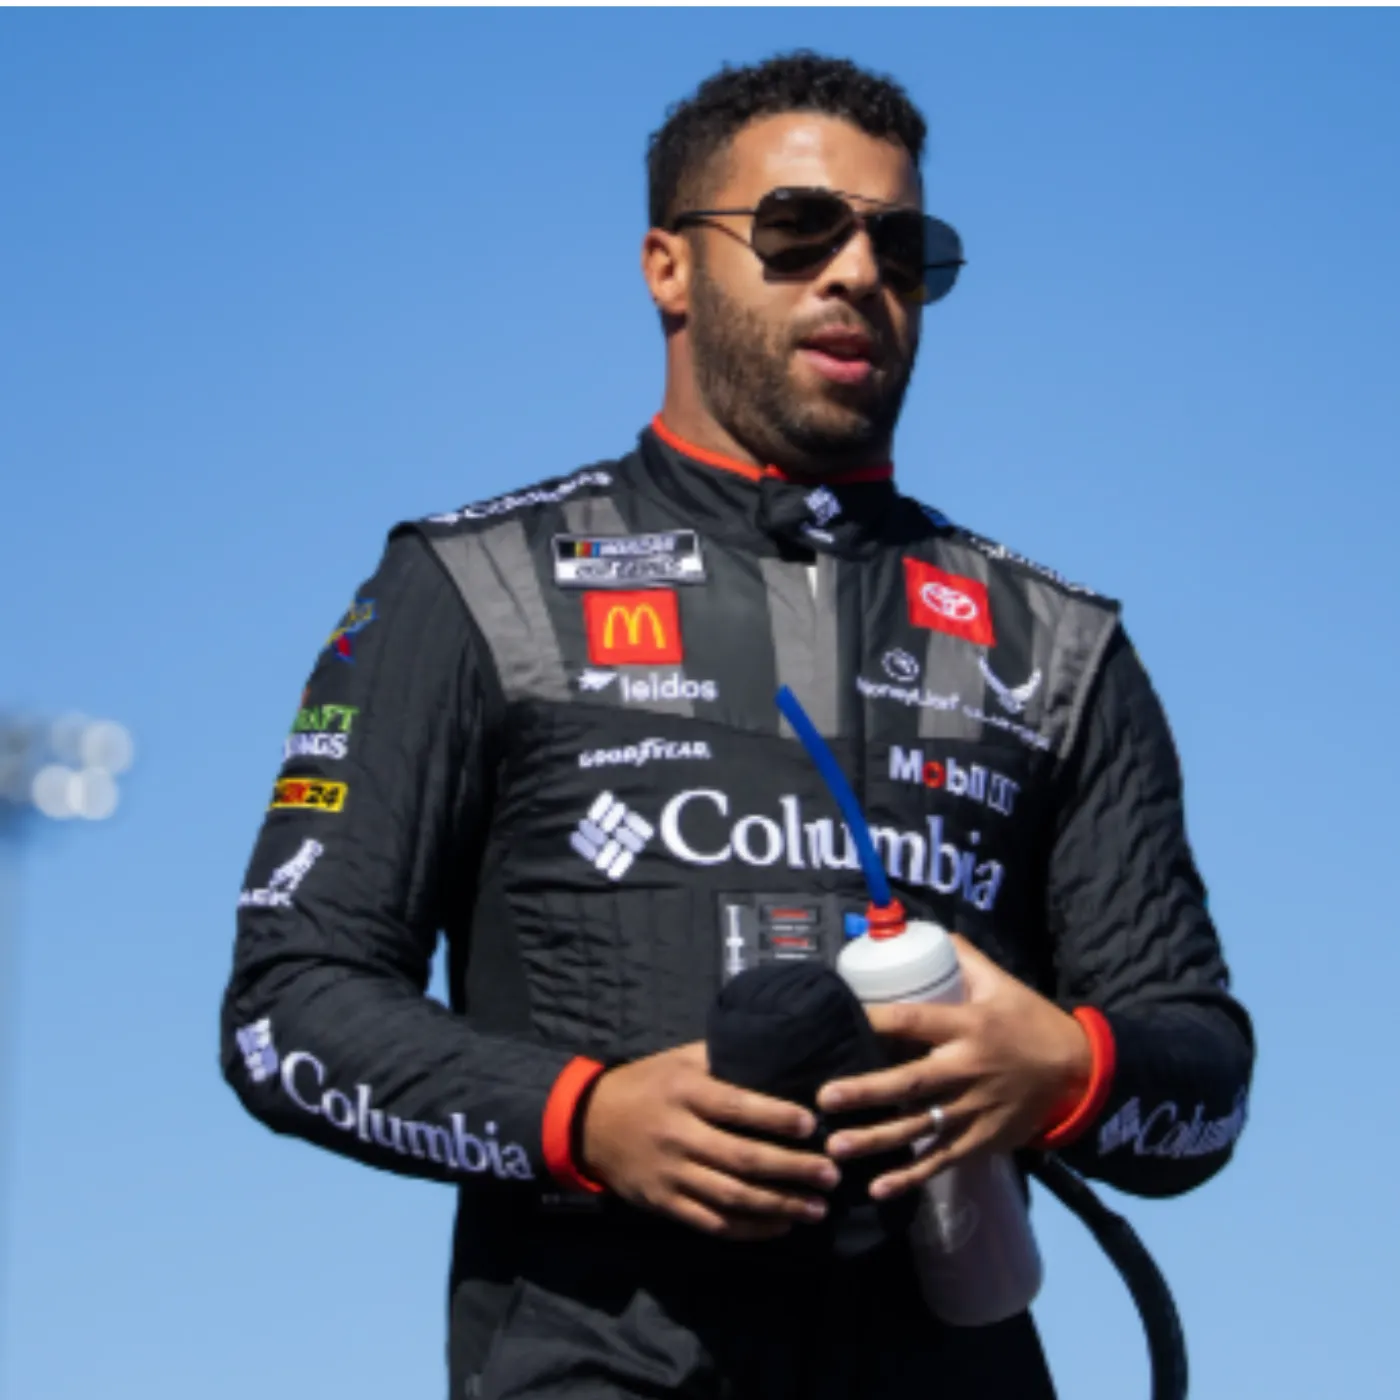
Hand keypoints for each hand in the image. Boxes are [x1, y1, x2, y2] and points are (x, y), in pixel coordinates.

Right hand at [577, 1041, 840, 1241]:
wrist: (589, 1124)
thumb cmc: (647, 1084)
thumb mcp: (679, 1059)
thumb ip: (722, 1057)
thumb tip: (777, 1051)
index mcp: (685, 1092)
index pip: (735, 1106)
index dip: (776, 1116)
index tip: (812, 1124)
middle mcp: (678, 1134)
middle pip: (741, 1158)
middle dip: (791, 1169)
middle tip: (831, 1175)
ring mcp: (670, 1174)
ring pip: (731, 1197)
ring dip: (779, 1206)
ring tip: (817, 1209)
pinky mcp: (665, 1204)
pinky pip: (712, 1223)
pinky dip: (749, 1229)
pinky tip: (780, 1226)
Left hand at [815, 936, 1090, 1200]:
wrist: (1079, 1073)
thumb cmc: (1030, 1023)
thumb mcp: (1002, 984)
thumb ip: (965, 959)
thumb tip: (930, 931)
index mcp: (967, 1027)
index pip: (915, 1021)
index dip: (878, 1020)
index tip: (843, 1019)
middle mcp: (966, 1070)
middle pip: (910, 1082)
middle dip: (866, 1091)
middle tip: (825, 1098)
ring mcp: (973, 1110)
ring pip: (919, 1127)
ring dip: (876, 1140)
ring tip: (835, 1148)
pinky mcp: (981, 1140)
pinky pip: (941, 1159)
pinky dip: (911, 1176)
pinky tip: (878, 1188)